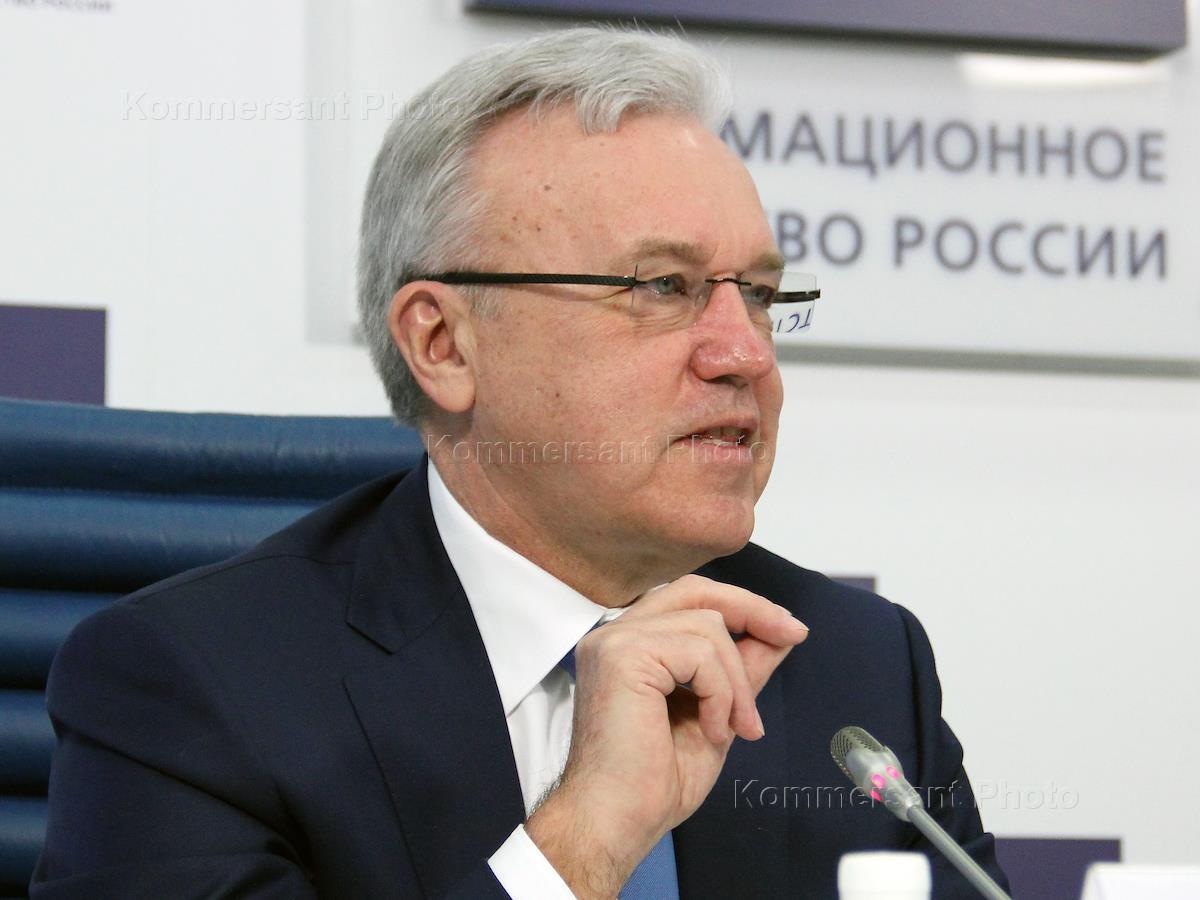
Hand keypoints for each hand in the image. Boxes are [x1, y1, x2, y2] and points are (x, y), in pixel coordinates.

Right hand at [525, 574, 808, 897]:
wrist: (617, 822)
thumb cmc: (652, 783)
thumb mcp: (716, 715)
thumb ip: (741, 671)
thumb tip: (779, 633)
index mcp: (631, 645)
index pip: (691, 599)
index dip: (743, 607)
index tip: (787, 630)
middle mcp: (616, 634)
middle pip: (697, 592)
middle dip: (753, 611)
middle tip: (793, 635)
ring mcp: (615, 640)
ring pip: (708, 626)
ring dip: (737, 683)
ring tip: (734, 729)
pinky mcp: (622, 655)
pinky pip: (700, 652)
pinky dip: (721, 693)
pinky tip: (712, 730)